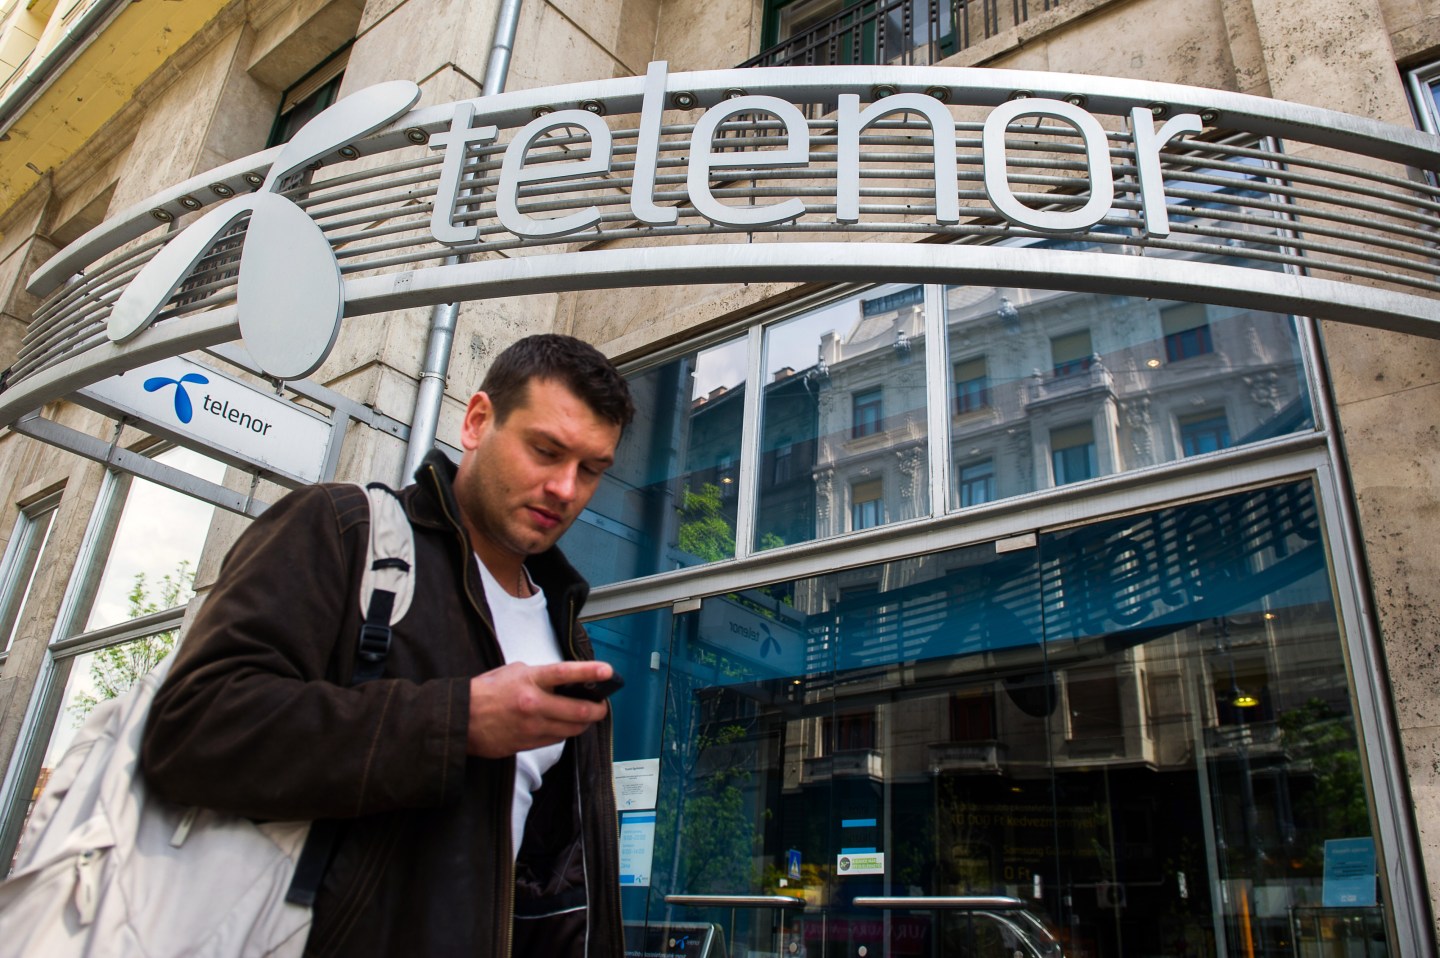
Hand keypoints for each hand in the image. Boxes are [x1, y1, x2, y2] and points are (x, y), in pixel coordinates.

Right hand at [467, 661, 612, 757]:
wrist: (462, 719)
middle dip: (597, 709)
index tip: (607, 671)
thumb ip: (539, 675)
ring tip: (586, 716)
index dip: (589, 672)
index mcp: (529, 680)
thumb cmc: (486, 693)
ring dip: (584, 723)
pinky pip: (557, 739)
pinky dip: (565, 732)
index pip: (565, 673)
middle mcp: (534, 704)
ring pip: (572, 729)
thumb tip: (562, 681)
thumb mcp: (513, 671)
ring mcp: (532, 727)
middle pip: (579, 711)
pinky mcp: (529, 743)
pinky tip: (563, 726)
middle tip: (602, 705)